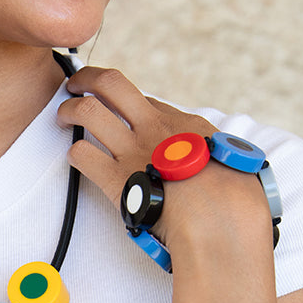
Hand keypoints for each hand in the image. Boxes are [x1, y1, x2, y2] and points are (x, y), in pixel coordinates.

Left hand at [56, 66, 270, 259]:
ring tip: (63, 117)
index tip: (119, 109)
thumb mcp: (240, 168)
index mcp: (188, 125)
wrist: (223, 224)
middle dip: (88, 78)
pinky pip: (82, 154)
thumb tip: (228, 169)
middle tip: (76, 83)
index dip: (127, 103)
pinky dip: (74, 154)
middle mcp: (156, 129)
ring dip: (69, 111)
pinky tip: (75, 157)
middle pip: (113, 84)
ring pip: (88, 111)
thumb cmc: (239, 205)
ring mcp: (134, 151)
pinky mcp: (116, 179)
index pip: (147, 101)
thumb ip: (223, 160)